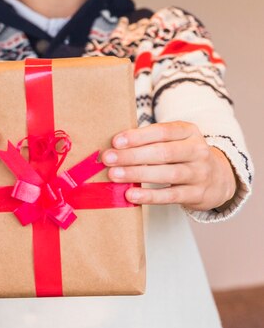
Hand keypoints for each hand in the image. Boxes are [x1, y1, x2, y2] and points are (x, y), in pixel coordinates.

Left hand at [102, 121, 236, 209]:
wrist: (219, 178)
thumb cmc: (183, 155)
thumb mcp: (174, 140)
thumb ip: (150, 140)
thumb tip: (115, 146)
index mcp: (189, 131)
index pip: (162, 131)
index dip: (138, 136)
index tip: (115, 141)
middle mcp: (198, 150)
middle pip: (163, 153)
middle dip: (132, 156)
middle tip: (108, 158)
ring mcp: (200, 174)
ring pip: (167, 174)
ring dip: (137, 174)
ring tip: (114, 175)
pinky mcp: (198, 194)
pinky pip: (171, 196)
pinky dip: (150, 196)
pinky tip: (131, 195)